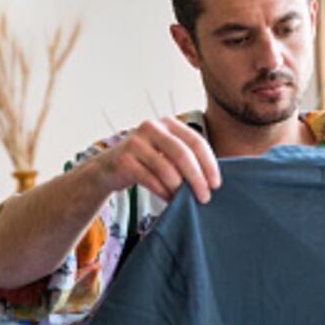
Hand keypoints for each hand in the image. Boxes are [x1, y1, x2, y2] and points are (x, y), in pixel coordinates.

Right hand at [95, 117, 222, 202]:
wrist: (109, 168)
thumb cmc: (146, 162)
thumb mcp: (166, 153)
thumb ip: (186, 159)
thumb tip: (213, 181)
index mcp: (168, 123)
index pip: (196, 142)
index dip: (209, 164)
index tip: (216, 184)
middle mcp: (152, 128)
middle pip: (182, 154)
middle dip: (197, 178)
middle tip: (205, 197)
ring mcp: (136, 142)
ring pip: (166, 169)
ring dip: (179, 189)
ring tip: (185, 200)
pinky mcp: (124, 160)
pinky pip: (151, 180)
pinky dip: (164, 193)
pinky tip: (170, 200)